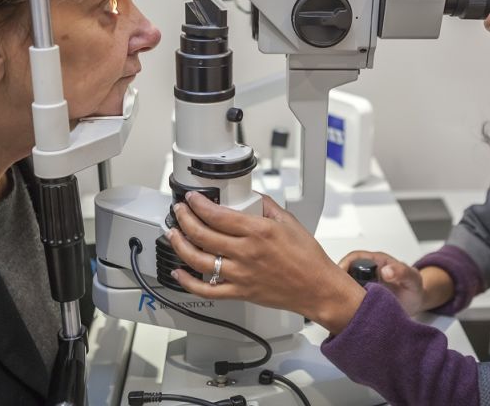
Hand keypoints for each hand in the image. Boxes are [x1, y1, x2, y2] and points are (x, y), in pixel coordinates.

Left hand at [166, 192, 365, 334]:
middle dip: (184, 219)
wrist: (316, 287)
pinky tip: (178, 272)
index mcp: (258, 231)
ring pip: (198, 260)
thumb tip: (251, 197)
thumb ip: (267, 206)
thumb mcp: (289, 222)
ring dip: (180, 245)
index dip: (198, 204)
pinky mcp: (239, 292)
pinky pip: (206, 290)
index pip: (218, 214)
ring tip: (173, 234)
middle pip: (203, 234)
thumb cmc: (307, 258)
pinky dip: (187, 282)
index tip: (192, 198)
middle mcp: (246, 253)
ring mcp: (240, 274)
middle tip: (179, 211)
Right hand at [338, 251, 454, 315]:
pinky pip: (349, 298)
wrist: (416, 302)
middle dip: (338, 282)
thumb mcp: (412, 278)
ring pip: (344, 286)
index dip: (344, 265)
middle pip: (344, 272)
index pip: (353, 258)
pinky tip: (346, 313)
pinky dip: (345, 305)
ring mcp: (363, 284)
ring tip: (341, 306)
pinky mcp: (362, 297)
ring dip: (340, 294)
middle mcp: (367, 272)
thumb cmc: (414, 287)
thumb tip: (386, 271)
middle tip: (337, 295)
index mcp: (376, 262)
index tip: (339, 277)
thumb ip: (402, 272)